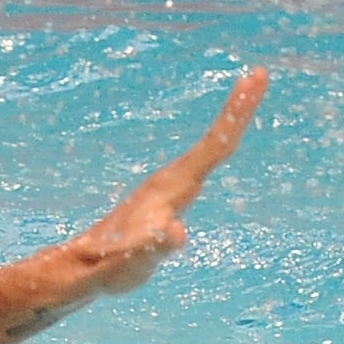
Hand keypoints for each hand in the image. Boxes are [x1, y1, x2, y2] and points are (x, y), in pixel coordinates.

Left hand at [60, 66, 266, 293]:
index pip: (212, 147)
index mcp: (170, 187)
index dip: (235, 116)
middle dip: (238, 109)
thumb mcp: (131, 259)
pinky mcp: (169, 202)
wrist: (85, 269)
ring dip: (229, 124)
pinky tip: (225, 140)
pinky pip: (200, 168)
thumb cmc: (108, 266)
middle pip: (215, 141)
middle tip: (259, 74)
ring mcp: (171, 191)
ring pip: (208, 151)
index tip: (253, 79)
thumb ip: (151, 246)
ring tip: (247, 95)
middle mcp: (172, 182)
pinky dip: (218, 147)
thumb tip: (176, 234)